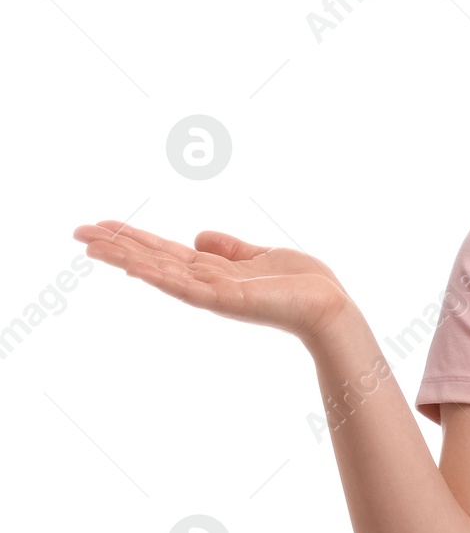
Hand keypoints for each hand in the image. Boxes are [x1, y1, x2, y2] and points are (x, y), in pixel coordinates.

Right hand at [73, 219, 352, 343]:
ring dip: (125, 257)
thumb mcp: (260, 255)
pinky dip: (157, 275)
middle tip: (77, 232)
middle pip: (152, 259)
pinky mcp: (224, 301)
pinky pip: (183, 286)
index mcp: (213, 271)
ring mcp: (212, 293)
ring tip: (91, 245)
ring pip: (159, 271)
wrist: (329, 306)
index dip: (133, 238)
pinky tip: (131, 265)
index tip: (101, 227)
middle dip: (116, 245)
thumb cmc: (302, 284)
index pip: (163, 251)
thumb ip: (229, 248)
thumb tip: (198, 235)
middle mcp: (206, 283)